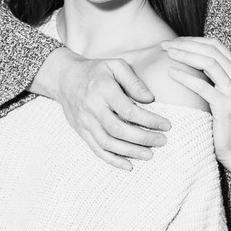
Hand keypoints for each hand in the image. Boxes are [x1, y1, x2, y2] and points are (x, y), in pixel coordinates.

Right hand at [32, 49, 171, 169]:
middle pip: (119, 130)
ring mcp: (85, 122)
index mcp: (103, 90)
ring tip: (149, 155)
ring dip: (130, 152)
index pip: (129, 111)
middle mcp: (92, 108)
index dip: (149, 121)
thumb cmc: (95, 71)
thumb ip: (133, 81)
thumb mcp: (115, 65)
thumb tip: (150, 99)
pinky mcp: (81, 131)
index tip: (166, 125)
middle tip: (162, 141)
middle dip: (143, 138)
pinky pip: (97, 149)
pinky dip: (112, 160)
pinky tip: (128, 165)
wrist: (64, 78)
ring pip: (107, 143)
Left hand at [161, 37, 230, 190]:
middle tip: (164, 45)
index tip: (173, 42)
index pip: (214, 45)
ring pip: (208, 62)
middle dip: (185, 44)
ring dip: (184, 55)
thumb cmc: (222, 121)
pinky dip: (185, 77)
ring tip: (166, 54)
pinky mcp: (226, 105)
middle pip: (211, 49)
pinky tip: (170, 73)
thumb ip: (210, 76)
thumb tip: (186, 58)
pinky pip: (203, 86)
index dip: (192, 40)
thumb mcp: (220, 93)